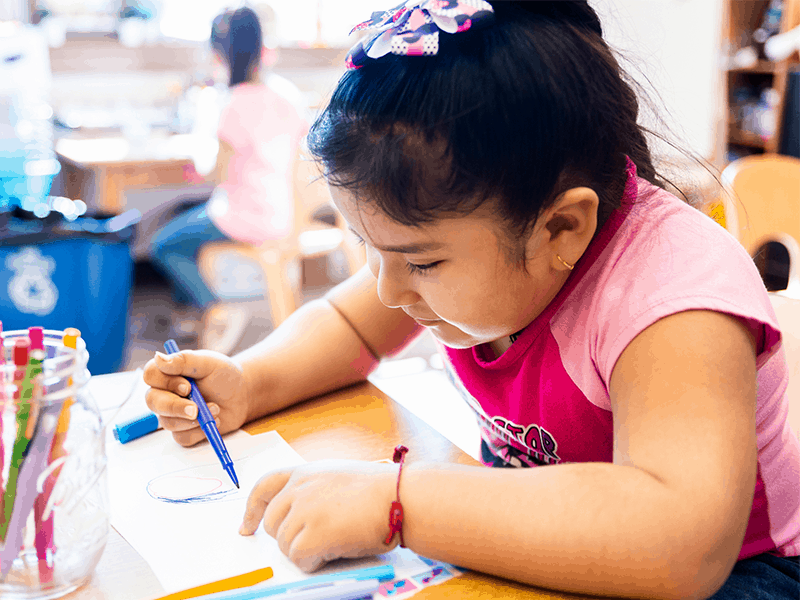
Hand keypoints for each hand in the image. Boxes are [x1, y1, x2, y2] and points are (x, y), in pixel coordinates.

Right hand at [143, 350, 249, 445]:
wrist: (241, 395)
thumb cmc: (223, 376)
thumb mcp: (208, 363)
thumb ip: (184, 360)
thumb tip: (159, 357)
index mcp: (168, 373)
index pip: (150, 375)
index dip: (165, 382)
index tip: (187, 386)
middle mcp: (165, 394)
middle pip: (153, 402)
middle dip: (175, 407)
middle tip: (196, 409)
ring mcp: (172, 414)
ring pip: (168, 423)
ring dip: (193, 419)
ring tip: (216, 409)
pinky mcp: (183, 431)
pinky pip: (182, 437)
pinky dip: (199, 431)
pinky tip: (214, 421)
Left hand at [239, 460, 398, 571]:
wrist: (399, 498)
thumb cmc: (380, 490)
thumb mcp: (339, 477)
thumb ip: (314, 489)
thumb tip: (298, 515)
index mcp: (306, 472)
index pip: (264, 486)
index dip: (252, 509)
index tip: (246, 527)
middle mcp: (299, 488)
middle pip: (273, 523)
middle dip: (289, 537)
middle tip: (315, 541)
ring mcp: (303, 511)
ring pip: (285, 545)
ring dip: (306, 550)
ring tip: (336, 539)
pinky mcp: (311, 534)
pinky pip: (299, 559)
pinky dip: (314, 562)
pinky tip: (335, 550)